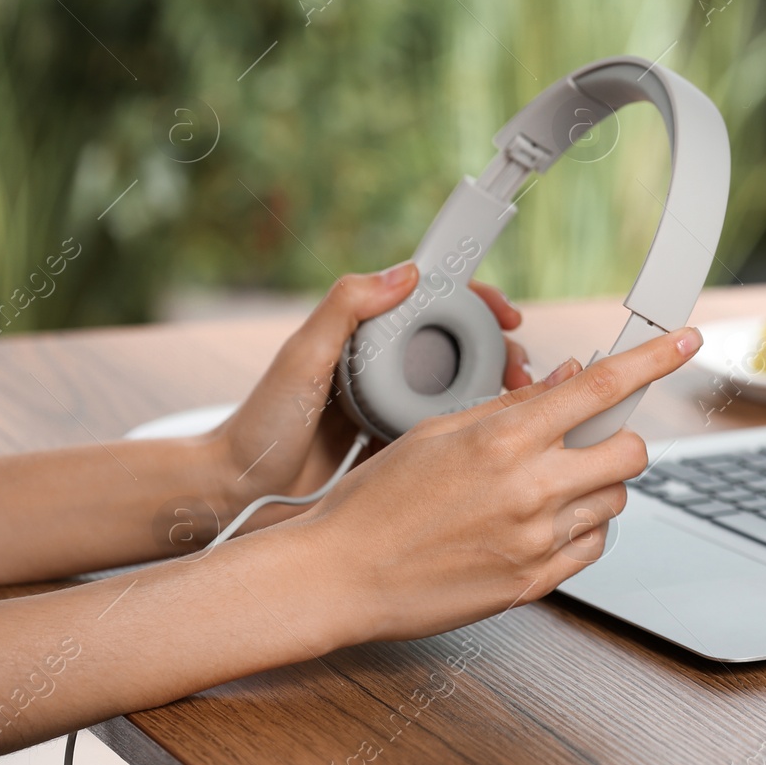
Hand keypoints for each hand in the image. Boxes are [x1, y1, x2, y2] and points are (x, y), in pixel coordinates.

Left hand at [204, 262, 531, 528]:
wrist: (243, 492)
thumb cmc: (261, 426)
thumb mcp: (301, 357)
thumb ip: (344, 307)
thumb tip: (404, 272)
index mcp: (365, 334)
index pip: (433, 301)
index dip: (476, 300)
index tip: (505, 312)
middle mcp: (384, 364)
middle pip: (459, 343)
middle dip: (499, 347)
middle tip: (521, 366)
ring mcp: (393, 403)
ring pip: (461, 384)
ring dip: (495, 386)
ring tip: (518, 399)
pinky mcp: (398, 442)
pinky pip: (446, 427)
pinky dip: (477, 424)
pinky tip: (496, 433)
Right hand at [293, 325, 701, 643]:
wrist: (339, 576)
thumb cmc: (376, 500)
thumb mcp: (436, 432)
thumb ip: (512, 406)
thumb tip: (569, 379)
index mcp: (504, 439)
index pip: (601, 387)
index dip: (653, 360)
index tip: (685, 341)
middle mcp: (531, 488)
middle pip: (630, 452)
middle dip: (618, 440)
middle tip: (583, 443)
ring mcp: (537, 540)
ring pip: (616, 501)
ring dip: (596, 487)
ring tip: (542, 489)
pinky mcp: (535, 582)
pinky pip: (594, 546)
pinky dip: (582, 529)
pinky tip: (540, 524)